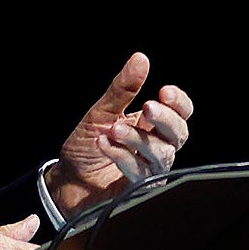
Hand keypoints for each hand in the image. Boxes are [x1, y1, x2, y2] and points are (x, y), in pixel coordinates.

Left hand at [50, 52, 193, 212]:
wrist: (67, 178)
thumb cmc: (86, 146)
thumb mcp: (101, 112)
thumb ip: (123, 89)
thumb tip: (140, 59)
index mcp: (152, 126)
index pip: (181, 113)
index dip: (179, 103)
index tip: (164, 91)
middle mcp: (156, 148)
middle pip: (180, 134)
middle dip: (166, 119)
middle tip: (147, 107)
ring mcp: (150, 170)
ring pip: (161, 154)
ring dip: (138, 139)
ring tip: (113, 129)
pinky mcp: (138, 190)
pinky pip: (140, 173)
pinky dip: (122, 156)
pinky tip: (104, 145)